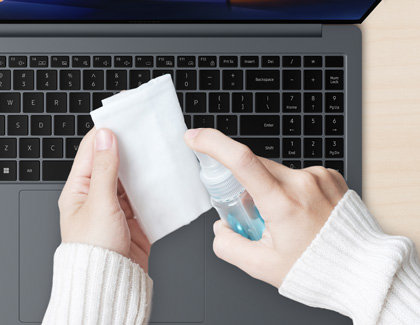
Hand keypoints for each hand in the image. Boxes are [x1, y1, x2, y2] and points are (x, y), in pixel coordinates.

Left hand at [58, 128, 150, 271]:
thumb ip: (105, 169)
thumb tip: (106, 137)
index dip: (106, 134)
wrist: (111, 282)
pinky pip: (144, 197)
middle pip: (113, 163)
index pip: (91, 152)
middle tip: (144, 133)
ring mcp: (117, 207)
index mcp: (79, 190)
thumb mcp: (99, 203)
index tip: (123, 119)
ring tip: (156, 152)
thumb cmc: (95, 250)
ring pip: (131, 179)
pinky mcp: (134, 218)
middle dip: (128, 148)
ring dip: (142, 168)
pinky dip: (153, 188)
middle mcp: (97, 196)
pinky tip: (162, 178)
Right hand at [185, 128, 347, 287]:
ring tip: (286, 220)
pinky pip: (296, 175)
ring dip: (269, 189)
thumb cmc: (316, 268)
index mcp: (284, 204)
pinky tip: (302, 211)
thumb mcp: (262, 267)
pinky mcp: (329, 175)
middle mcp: (302, 183)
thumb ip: (229, 246)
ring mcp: (319, 176)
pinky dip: (289, 189)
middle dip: (245, 185)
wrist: (360, 267)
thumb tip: (220, 228)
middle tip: (255, 215)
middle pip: (255, 166)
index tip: (194, 138)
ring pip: (275, 172)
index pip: (242, 162)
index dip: (213, 144)